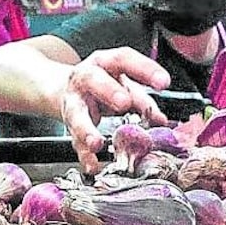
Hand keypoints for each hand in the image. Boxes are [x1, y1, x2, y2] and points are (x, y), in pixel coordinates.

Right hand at [60, 47, 171, 172]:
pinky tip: (92, 164)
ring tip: (97, 143)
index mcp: (104, 63)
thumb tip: (161, 120)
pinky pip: (75, 140)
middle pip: (95, 80)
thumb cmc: (100, 84)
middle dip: (109, 91)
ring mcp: (74, 101)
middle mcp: (85, 79)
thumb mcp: (122, 84)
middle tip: (124, 103)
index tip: (163, 82)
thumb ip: (142, 100)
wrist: (62, 87)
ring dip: (87, 129)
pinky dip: (84, 154)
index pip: (125, 60)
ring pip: (77, 113)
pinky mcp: (69, 123)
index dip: (145, 69)